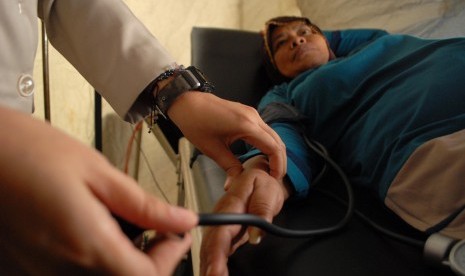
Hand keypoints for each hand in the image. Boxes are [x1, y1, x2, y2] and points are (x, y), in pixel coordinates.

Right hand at [0, 107, 197, 274]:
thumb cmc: (25, 151)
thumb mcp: (96, 171)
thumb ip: (143, 205)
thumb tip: (181, 220)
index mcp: (85, 245)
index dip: (171, 256)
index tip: (179, 231)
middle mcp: (60, 269)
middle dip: (149, 257)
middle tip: (154, 224)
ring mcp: (39, 272)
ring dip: (122, 256)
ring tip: (118, 218)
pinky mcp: (24, 266)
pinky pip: (71, 271)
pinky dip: (93, 255)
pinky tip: (91, 224)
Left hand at [168, 92, 285, 179]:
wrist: (187, 102)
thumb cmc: (196, 122)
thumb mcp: (212, 149)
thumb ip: (229, 166)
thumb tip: (236, 183)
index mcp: (246, 125)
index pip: (273, 147)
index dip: (278, 165)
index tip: (275, 178)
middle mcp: (253, 117)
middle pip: (278, 141)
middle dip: (280, 160)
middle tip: (276, 177)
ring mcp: (251, 113)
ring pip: (273, 135)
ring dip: (275, 152)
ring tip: (270, 169)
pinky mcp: (247, 113)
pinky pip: (264, 130)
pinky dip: (268, 144)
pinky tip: (262, 156)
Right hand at [199, 155, 290, 275]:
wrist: (262, 178)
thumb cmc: (263, 183)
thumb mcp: (267, 191)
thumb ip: (262, 211)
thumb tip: (256, 236)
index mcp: (230, 206)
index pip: (219, 234)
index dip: (215, 255)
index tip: (215, 272)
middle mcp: (221, 217)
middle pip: (210, 245)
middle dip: (209, 266)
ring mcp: (221, 225)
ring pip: (209, 249)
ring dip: (209, 267)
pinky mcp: (226, 233)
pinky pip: (216, 251)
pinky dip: (213, 264)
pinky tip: (213, 275)